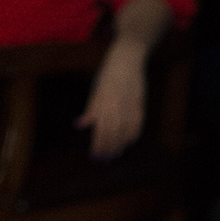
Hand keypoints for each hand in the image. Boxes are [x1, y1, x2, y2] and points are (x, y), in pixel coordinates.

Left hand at [77, 38, 147, 158]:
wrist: (128, 60)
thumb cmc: (108, 74)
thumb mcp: (95, 90)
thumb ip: (90, 109)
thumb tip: (79, 125)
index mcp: (103, 103)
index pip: (100, 130)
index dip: (98, 145)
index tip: (94, 156)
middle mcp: (116, 106)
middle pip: (113, 134)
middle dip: (108, 149)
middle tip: (104, 160)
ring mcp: (129, 106)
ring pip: (125, 132)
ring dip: (119, 146)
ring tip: (114, 155)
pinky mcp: (140, 105)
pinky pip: (137, 126)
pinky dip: (132, 136)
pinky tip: (127, 143)